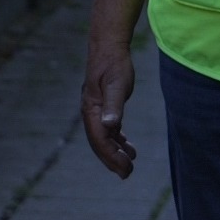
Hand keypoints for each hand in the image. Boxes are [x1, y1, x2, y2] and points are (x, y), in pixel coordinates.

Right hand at [80, 40, 138, 177]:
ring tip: (129, 164)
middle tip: (127, 173)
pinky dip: (116, 140)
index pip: (100, 140)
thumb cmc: (114, 65)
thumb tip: (110, 126)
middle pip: (99, 142)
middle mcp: (90, 112)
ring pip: (103, 137)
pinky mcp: (103, 105)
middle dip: (111, 160)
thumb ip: (114, 106)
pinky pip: (107, 129)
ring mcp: (95, 109)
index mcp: (92, 110)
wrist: (109, 46)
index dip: (111, 157)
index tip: (126, 169)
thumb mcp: (117, 85)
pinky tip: (126, 146)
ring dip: (114, 152)